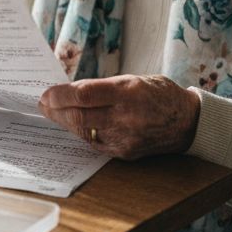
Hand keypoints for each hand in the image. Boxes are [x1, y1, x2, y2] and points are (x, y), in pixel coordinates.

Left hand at [38, 74, 200, 159]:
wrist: (188, 123)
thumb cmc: (161, 95)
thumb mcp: (134, 79)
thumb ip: (104, 87)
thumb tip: (71, 92)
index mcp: (130, 92)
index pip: (85, 95)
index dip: (60, 95)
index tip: (45, 94)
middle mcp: (127, 117)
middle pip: (80, 116)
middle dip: (56, 111)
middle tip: (42, 104)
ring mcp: (125, 138)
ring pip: (84, 131)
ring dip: (65, 122)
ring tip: (52, 113)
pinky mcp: (125, 152)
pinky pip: (95, 143)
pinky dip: (81, 133)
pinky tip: (73, 125)